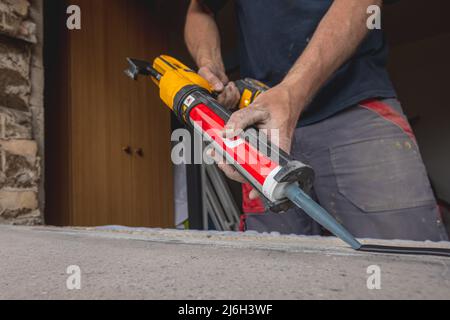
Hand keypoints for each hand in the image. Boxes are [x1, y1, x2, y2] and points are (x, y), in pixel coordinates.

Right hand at [198, 63, 239, 108]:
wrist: (213, 69)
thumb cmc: (207, 71)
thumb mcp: (206, 72)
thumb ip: (212, 79)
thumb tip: (220, 88)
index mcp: (206, 97)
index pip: (215, 104)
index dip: (222, 99)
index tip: (223, 89)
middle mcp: (214, 100)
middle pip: (224, 106)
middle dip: (229, 95)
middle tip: (228, 85)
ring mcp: (221, 100)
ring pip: (231, 104)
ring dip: (233, 94)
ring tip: (230, 84)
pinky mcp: (227, 98)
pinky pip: (235, 101)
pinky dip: (237, 94)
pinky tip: (233, 87)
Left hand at [207, 84, 303, 198]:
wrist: (287, 98)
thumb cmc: (279, 104)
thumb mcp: (258, 108)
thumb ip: (240, 119)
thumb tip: (226, 133)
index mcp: (277, 149)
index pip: (263, 172)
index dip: (249, 179)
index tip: (233, 171)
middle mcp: (273, 156)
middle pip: (252, 173)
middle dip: (232, 169)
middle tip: (216, 156)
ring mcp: (266, 154)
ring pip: (248, 167)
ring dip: (231, 163)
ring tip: (216, 152)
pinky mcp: (260, 151)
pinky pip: (248, 160)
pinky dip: (234, 157)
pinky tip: (224, 156)